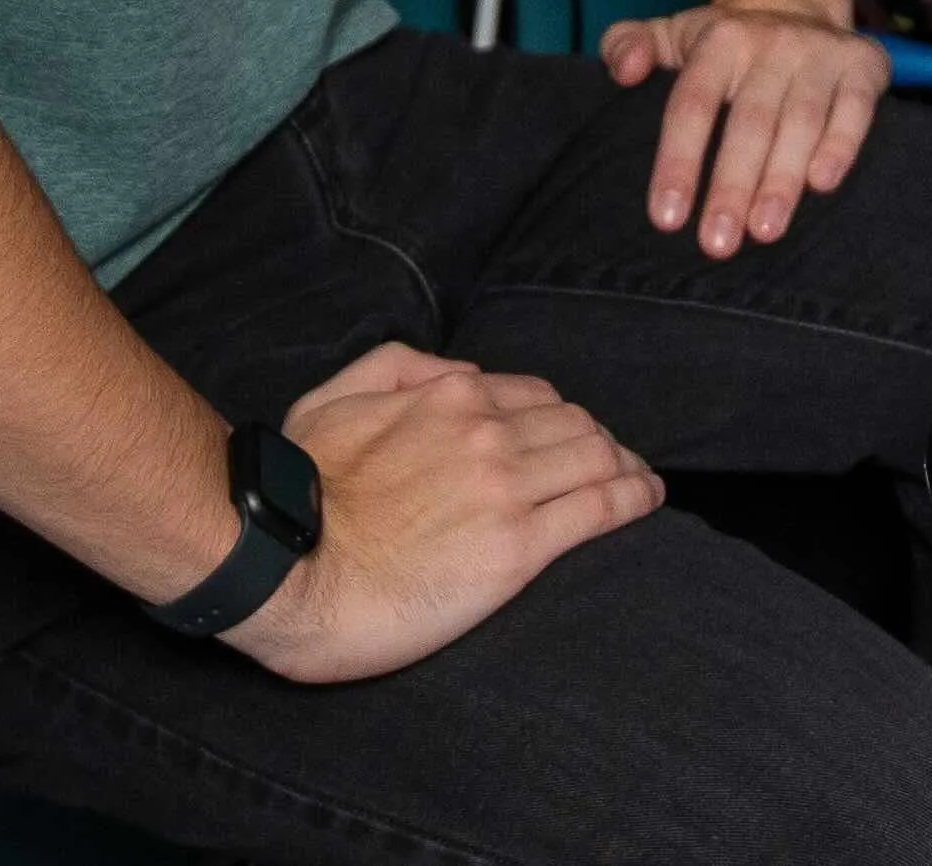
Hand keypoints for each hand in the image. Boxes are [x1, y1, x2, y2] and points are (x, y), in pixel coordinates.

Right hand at [229, 341, 661, 684]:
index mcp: (450, 397)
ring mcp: (507, 490)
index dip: (560, 416)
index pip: (533, 396)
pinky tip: (647, 499)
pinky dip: (632, 498)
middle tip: (615, 461)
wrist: (285, 567)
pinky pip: (598, 509)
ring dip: (625, 465)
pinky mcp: (516, 550)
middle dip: (601, 440)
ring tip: (639, 481)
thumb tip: (459, 371)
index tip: (573, 436)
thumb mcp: (335, 397)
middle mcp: (488, 433)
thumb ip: (400, 365)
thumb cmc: (300, 488)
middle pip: (574, 424)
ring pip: (595, 458)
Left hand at [601, 0, 891, 257]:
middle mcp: (771, 42)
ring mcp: (819, 52)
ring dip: (782, 179)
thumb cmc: (724, 46)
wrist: (798, 8)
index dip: (679, 161)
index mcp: (719, 40)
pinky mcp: (862, 64)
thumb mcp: (671, 35)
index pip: (692, 104)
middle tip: (717, 244)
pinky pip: (855, 108)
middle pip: (748, 120)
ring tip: (764, 232)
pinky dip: (840, 145)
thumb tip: (624, 71)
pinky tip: (823, 185)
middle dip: (732, 185)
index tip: (667, 219)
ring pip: (800, 120)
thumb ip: (627, 46)